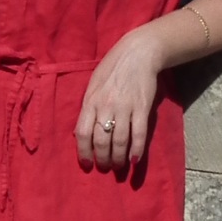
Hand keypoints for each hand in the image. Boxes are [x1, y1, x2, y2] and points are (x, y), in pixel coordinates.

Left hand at [75, 24, 163, 172]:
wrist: (138, 53)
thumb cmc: (112, 68)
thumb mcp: (92, 85)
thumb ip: (87, 107)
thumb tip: (80, 132)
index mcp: (90, 101)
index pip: (82, 133)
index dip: (83, 152)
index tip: (86, 164)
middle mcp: (105, 106)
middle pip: (101, 141)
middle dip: (102, 159)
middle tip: (105, 167)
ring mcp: (125, 108)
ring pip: (119, 141)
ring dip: (118, 158)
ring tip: (118, 167)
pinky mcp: (142, 108)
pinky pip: (139, 134)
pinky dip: (137, 150)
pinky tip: (135, 160)